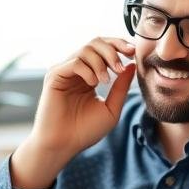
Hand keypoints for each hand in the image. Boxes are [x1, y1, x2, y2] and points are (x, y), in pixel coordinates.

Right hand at [10, 37, 136, 188]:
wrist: (64, 145)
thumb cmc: (85, 131)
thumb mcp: (111, 108)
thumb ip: (121, 87)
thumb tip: (132, 64)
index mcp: (89, 75)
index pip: (104, 49)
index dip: (119, 45)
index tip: (133, 51)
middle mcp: (76, 70)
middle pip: (96, 42)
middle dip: (113, 49)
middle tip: (122, 64)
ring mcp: (65, 71)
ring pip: (86, 49)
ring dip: (102, 61)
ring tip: (106, 80)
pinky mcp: (55, 76)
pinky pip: (75, 62)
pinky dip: (88, 70)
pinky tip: (93, 84)